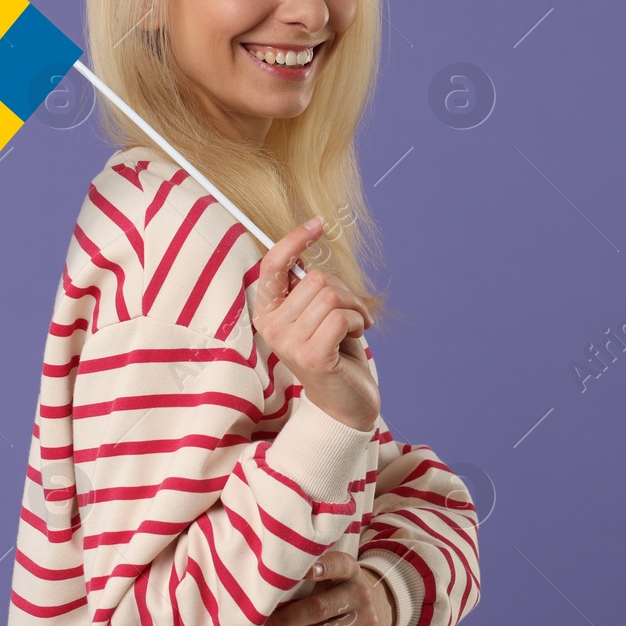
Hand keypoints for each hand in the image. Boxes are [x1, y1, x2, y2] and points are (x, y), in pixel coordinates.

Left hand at [248, 550, 394, 625]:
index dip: (321, 567)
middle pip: (319, 609)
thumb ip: (303, 579)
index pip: (337, 565)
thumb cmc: (334, 590)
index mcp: (349, 570)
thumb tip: (258, 595)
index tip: (301, 571)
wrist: (374, 610)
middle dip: (284, 622)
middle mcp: (361, 594)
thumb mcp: (327, 575)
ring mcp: (368, 621)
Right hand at [254, 219, 379, 431]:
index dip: (293, 240)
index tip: (318, 224)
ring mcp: (288, 343)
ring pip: (330, 295)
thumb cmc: (335, 352)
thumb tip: (303, 245)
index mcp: (267, 312)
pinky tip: (354, 338)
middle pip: (315, 279)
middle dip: (344, 291)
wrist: (346, 402)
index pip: (272, 265)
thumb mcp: (318, 314)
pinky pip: (341, 316)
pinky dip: (357, 322)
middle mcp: (271, 327)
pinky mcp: (311, 356)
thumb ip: (308, 286)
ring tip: (355, 327)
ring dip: (354, 308)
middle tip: (352, 314)